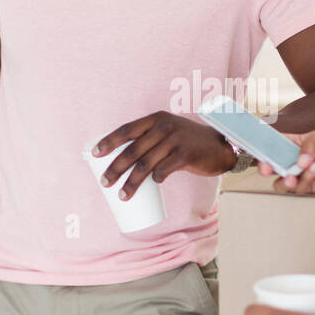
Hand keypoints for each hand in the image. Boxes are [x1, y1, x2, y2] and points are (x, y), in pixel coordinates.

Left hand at [91, 111, 234, 198]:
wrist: (220, 146)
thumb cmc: (188, 142)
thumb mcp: (169, 131)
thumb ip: (150, 139)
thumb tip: (123, 160)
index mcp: (156, 119)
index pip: (127, 129)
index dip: (109, 141)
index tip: (94, 154)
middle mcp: (164, 127)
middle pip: (132, 150)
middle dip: (115, 168)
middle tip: (105, 182)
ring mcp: (175, 140)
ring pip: (145, 164)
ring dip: (131, 182)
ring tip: (122, 195)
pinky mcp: (185, 155)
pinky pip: (163, 170)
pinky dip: (155, 179)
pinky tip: (152, 185)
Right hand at [256, 124, 314, 194]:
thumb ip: (312, 143)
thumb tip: (299, 160)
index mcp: (293, 143)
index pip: (272, 143)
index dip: (259, 145)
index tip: (251, 146)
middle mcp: (293, 161)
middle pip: (270, 166)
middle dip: (264, 167)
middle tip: (268, 167)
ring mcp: (300, 177)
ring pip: (280, 183)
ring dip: (285, 179)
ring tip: (296, 173)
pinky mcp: (310, 190)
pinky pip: (299, 190)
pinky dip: (305, 180)